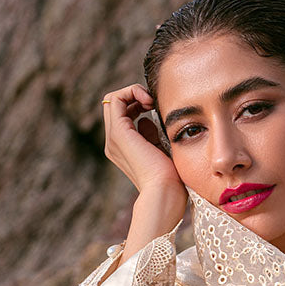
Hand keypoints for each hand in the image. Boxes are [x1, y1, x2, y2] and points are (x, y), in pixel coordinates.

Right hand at [101, 83, 187, 214]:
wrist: (164, 193)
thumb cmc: (170, 179)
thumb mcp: (160, 151)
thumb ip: (151, 136)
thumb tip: (146, 120)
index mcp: (123, 149)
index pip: (122, 114)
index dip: (137, 103)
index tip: (156, 108)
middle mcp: (114, 143)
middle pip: (116, 105)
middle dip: (135, 95)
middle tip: (154, 102)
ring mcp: (114, 138)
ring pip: (114, 99)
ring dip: (134, 92)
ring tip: (152, 102)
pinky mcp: (119, 133)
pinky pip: (117, 98)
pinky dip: (133, 92)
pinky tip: (150, 102)